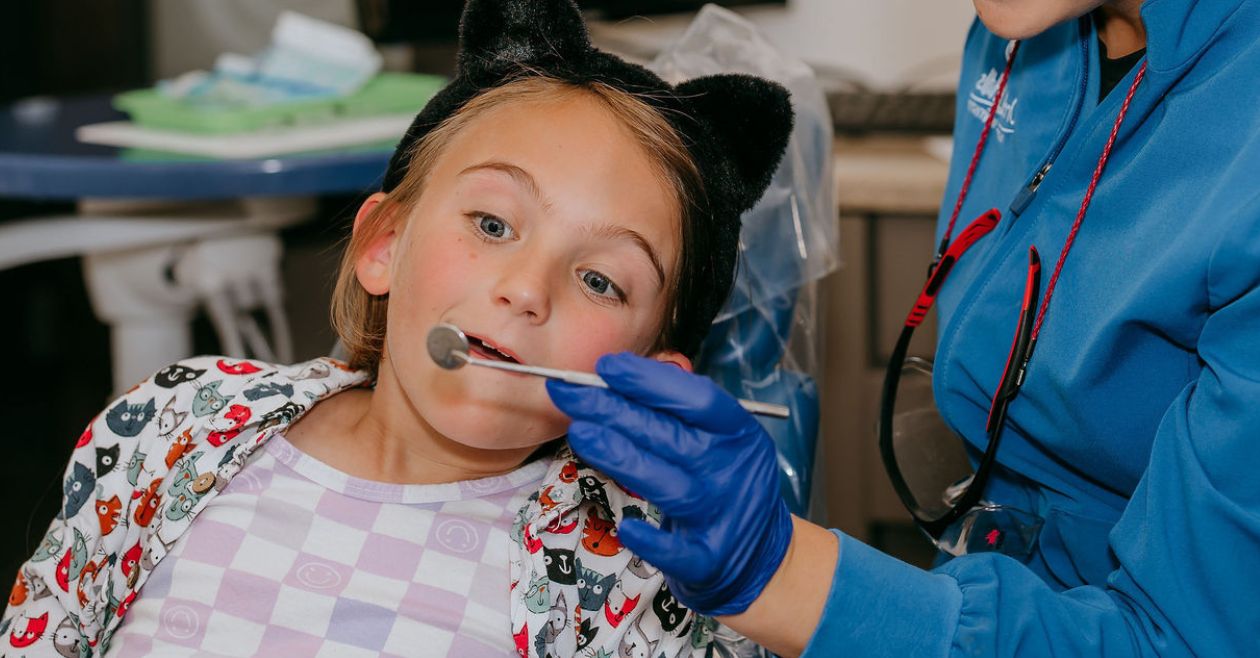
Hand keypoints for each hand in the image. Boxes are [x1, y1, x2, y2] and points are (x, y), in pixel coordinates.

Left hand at [547, 352, 792, 615]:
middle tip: (569, 393)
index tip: (607, 366)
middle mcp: (731, 470)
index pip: (697, 399)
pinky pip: (677, 551)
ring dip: (621, 458)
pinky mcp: (709, 560)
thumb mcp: (717, 438)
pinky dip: (651, 541)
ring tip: (580, 434)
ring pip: (667, 485)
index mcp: (738, 432)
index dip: (651, 380)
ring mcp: (722, 515)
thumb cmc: (722, 481)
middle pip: (670, 436)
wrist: (760, 554)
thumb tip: (619, 377)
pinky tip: (625, 528)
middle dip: (614, 410)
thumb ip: (677, 411)